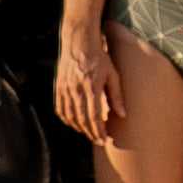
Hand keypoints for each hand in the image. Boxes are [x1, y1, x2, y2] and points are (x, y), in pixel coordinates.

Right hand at [56, 30, 123, 144]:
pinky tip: (74, 123)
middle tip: (98, 140)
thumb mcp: (112, 74)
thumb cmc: (99, 57)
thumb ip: (117, 95)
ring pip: (70, 116)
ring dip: (79, 128)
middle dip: (90, 133)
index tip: (104, 139)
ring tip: (88, 133)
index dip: (99, 131)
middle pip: (82, 119)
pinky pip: (60, 109)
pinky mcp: (58, 87)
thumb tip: (123, 114)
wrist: (79, 42)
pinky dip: (66, 119)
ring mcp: (65, 89)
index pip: (95, 116)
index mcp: (92, 87)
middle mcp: (76, 89)